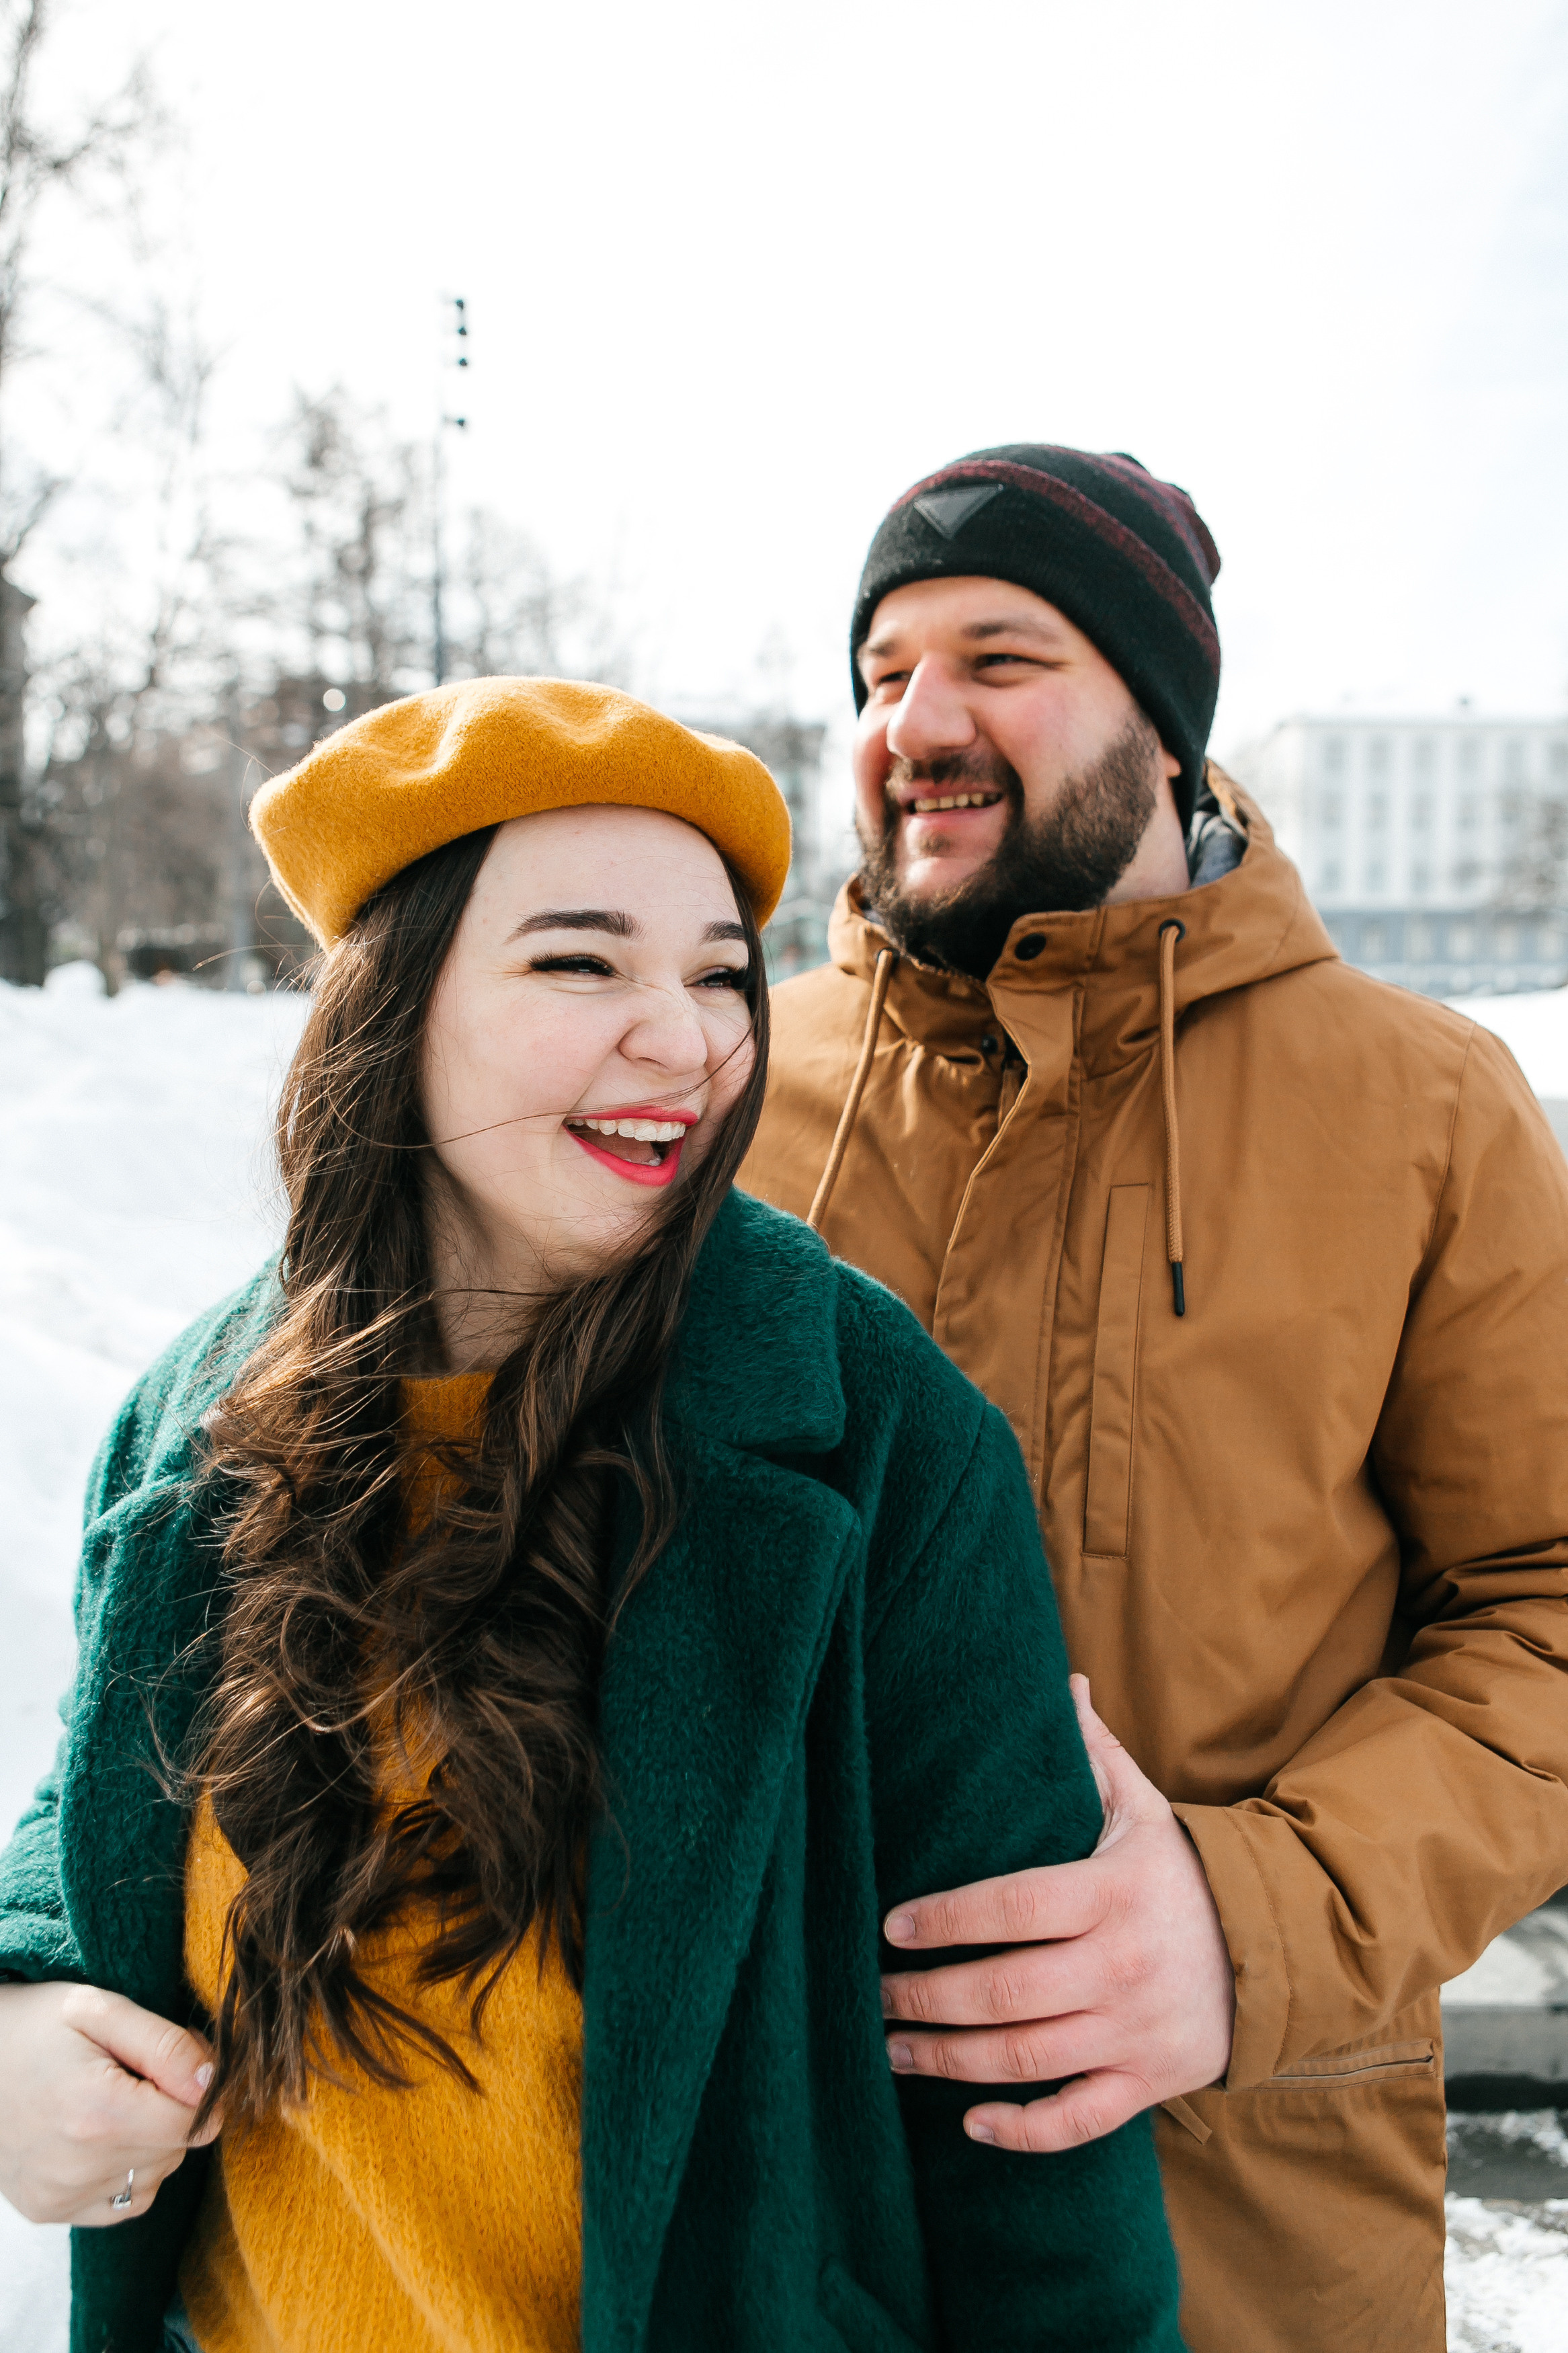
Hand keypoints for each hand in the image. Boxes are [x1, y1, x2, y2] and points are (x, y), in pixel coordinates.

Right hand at [0, 1981, 220, 2225]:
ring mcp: (62, 2198)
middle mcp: (80, 2169)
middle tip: (135, 2073)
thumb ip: (166, 2045)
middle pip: (178, 2148)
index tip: (176, 2059)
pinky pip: (126, 2201)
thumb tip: (213, 2082)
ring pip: (157, 2174)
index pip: (197, 2121)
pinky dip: (128, 2169)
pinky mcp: (51, 2212)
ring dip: (152, 2140)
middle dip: (173, 2108)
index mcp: (97, 2114)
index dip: (199, 2086)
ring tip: (112, 2100)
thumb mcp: (100, 2011)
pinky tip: (100, 2136)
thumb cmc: (34, 2027)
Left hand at [880, 1675, 1234, 2152]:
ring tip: (893, 2049)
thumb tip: (1061, 1675)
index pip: (1012, 1907)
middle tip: (873, 1996)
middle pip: (1004, 1991)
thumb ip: (1092, 1749)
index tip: (891, 1926)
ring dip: (949, 2061)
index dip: (946, 1919)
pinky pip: (1078, 2119)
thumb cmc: (1180, 1872)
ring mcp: (1134, 2031)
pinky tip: (970, 2120)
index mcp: (1111, 1892)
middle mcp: (1120, 1966)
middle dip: (926, 1999)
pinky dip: (1022, 2130)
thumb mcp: (1142, 1805)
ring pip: (1026, 2058)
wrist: (1273, 1950)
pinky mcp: (1148, 2083)